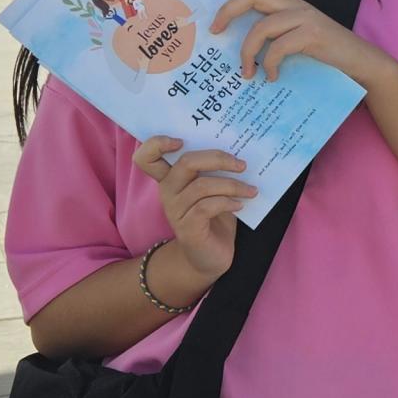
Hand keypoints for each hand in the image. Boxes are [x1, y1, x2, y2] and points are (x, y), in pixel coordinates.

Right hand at [131, 137, 255, 280]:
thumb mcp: (214, 189)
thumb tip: (241, 150)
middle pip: (185, 163)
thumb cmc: (214, 217)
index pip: (146, 157)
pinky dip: (228, 202)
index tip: (180, 140)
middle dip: (217, 158)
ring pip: (202, 186)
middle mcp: (168, 192)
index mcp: (171, 178)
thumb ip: (215, 170)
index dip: (156, 144)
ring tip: (251, 190)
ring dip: (232, 185)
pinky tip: (240, 204)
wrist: (210, 257)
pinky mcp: (187, 228)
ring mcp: (175, 211)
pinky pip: (207, 206)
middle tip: (242, 164)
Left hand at [210, 0, 386, 84]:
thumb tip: (243, 42)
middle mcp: (297, 4)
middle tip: (215, 31)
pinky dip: (269, 64)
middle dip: (228, 11)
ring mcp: (305, 18)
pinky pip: (278, 47)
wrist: (361, 62)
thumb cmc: (327, 52)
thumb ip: (277, 31)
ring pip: (262, 26)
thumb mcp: (299, 35)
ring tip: (246, 72)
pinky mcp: (312, 35)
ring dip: (247, 51)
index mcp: (292, 2)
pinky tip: (271, 76)